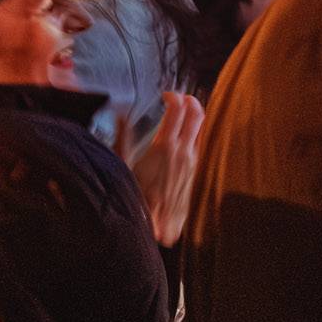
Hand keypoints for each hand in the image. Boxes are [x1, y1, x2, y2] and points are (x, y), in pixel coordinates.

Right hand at [122, 92, 205, 247]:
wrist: (156, 226)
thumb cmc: (137, 198)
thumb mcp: (123, 166)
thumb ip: (122, 138)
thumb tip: (119, 116)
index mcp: (164, 146)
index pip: (177, 109)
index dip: (173, 96)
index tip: (165, 96)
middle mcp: (183, 151)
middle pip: (197, 113)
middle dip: (190, 100)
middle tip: (180, 98)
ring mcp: (192, 162)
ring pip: (202, 128)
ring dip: (195, 116)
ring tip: (184, 112)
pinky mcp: (195, 172)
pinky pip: (200, 144)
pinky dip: (195, 133)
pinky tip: (185, 135)